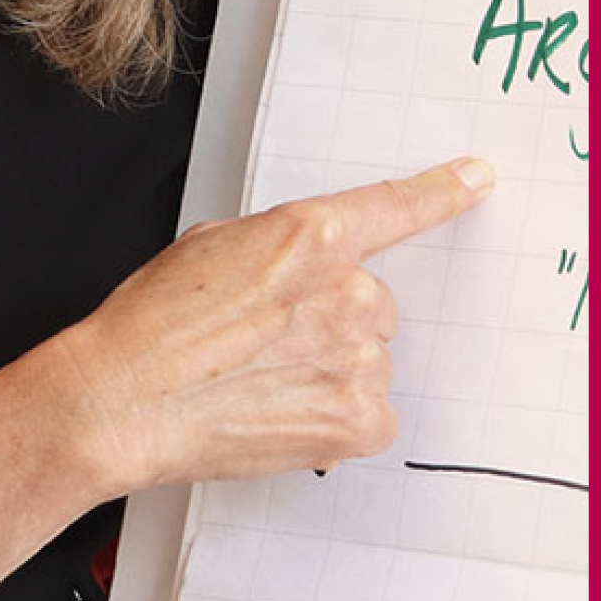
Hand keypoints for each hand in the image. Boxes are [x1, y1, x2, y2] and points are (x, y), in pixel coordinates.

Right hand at [49, 160, 493, 493]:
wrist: (123, 400)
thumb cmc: (152, 324)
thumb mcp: (211, 246)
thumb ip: (280, 248)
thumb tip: (305, 266)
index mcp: (311, 235)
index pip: (395, 207)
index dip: (443, 192)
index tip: (478, 180)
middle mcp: (347, 292)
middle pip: (374, 302)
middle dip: (334, 319)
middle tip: (269, 341)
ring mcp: (357, 359)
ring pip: (370, 360)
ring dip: (333, 370)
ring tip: (261, 383)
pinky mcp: (356, 420)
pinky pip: (373, 415)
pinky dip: (337, 419)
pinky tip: (283, 414)